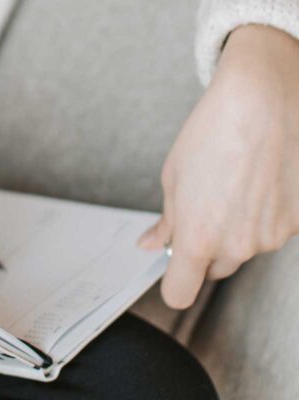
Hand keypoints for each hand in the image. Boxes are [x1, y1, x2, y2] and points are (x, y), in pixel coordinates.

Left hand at [138, 25, 298, 308]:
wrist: (264, 98)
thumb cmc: (213, 132)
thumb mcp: (174, 178)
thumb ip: (167, 222)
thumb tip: (152, 244)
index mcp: (199, 238)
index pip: (180, 293)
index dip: (174, 283)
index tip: (173, 270)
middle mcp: (240, 245)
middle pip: (215, 269)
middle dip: (206, 249)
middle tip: (205, 208)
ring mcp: (275, 235)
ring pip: (248, 247)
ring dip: (239, 228)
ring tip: (237, 183)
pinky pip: (275, 229)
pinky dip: (268, 213)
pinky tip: (263, 180)